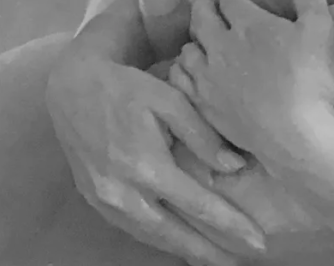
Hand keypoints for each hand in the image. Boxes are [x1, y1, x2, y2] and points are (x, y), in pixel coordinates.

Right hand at [45, 53, 265, 265]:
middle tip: (239, 263)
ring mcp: (104, 200)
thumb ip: (203, 136)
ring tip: (214, 258)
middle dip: (208, 252)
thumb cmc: (129, 89)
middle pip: (173, 233)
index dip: (230, 225)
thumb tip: (235, 167)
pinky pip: (132, 228)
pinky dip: (158, 238)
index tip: (257, 240)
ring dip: (184, 250)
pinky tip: (178, 241)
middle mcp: (123, 191)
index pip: (198, 205)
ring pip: (150, 236)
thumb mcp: (171, 100)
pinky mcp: (94, 200)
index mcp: (146, 166)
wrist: (73, 89)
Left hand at [179, 0, 333, 159]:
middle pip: (201, 18)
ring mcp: (209, 76)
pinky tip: (187, 70)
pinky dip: (182, 69)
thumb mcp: (321, 30)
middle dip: (201, 5)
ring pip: (188, 49)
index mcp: (249, 24)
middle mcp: (221, 45)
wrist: (294, 132)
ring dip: (192, 38)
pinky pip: (181, 79)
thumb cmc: (310, 78)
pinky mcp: (204, 103)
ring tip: (197, 36)